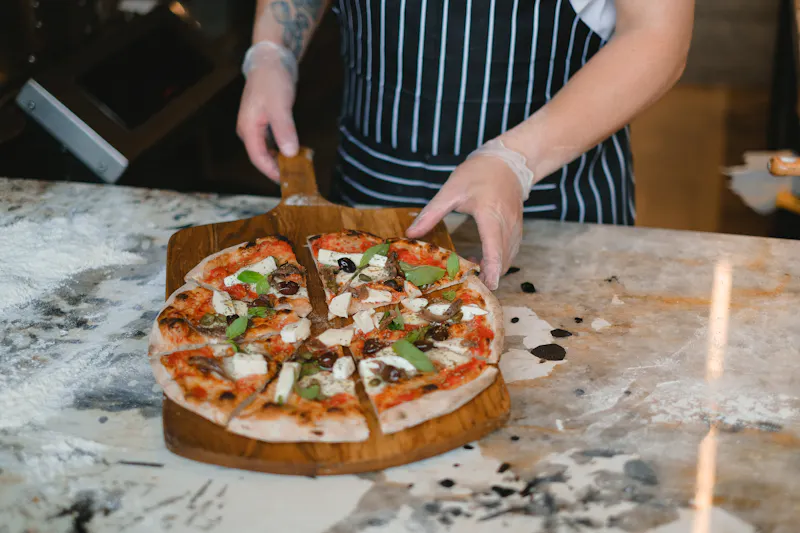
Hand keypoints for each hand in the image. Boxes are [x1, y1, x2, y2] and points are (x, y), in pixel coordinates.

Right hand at [236, 42, 299, 180]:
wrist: (271, 58)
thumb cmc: (272, 80)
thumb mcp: (280, 106)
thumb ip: (284, 130)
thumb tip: (289, 153)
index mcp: (248, 128)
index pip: (258, 158)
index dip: (271, 171)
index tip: (287, 181)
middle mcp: (249, 130)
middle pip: (261, 156)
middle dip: (277, 168)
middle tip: (295, 177)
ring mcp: (256, 125)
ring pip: (267, 149)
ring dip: (280, 159)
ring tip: (297, 167)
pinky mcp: (265, 121)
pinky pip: (272, 141)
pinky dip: (283, 148)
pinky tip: (295, 151)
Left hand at [406, 156, 523, 289]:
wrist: (508, 162)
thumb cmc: (479, 173)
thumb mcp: (451, 190)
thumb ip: (431, 213)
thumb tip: (411, 233)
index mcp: (490, 215)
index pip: (494, 249)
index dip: (490, 270)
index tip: (484, 286)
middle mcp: (507, 225)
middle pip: (502, 261)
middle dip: (487, 275)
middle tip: (465, 278)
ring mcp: (516, 228)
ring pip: (508, 259)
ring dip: (492, 269)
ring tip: (469, 265)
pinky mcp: (517, 230)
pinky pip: (510, 252)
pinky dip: (498, 261)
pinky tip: (482, 258)